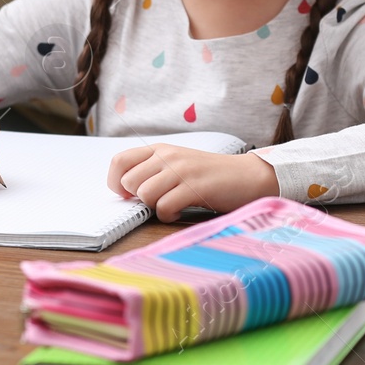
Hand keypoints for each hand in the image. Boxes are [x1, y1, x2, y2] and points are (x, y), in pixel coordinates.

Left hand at [106, 146, 278, 222]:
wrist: (248, 176)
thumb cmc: (210, 175)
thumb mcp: (178, 164)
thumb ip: (153, 171)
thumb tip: (124, 189)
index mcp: (160, 149)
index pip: (119, 161)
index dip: (116, 182)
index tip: (129, 195)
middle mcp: (167, 156)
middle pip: (129, 182)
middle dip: (139, 198)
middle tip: (158, 201)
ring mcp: (181, 170)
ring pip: (145, 194)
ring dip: (155, 207)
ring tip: (172, 205)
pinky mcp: (194, 187)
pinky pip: (164, 207)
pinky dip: (169, 215)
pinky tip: (181, 210)